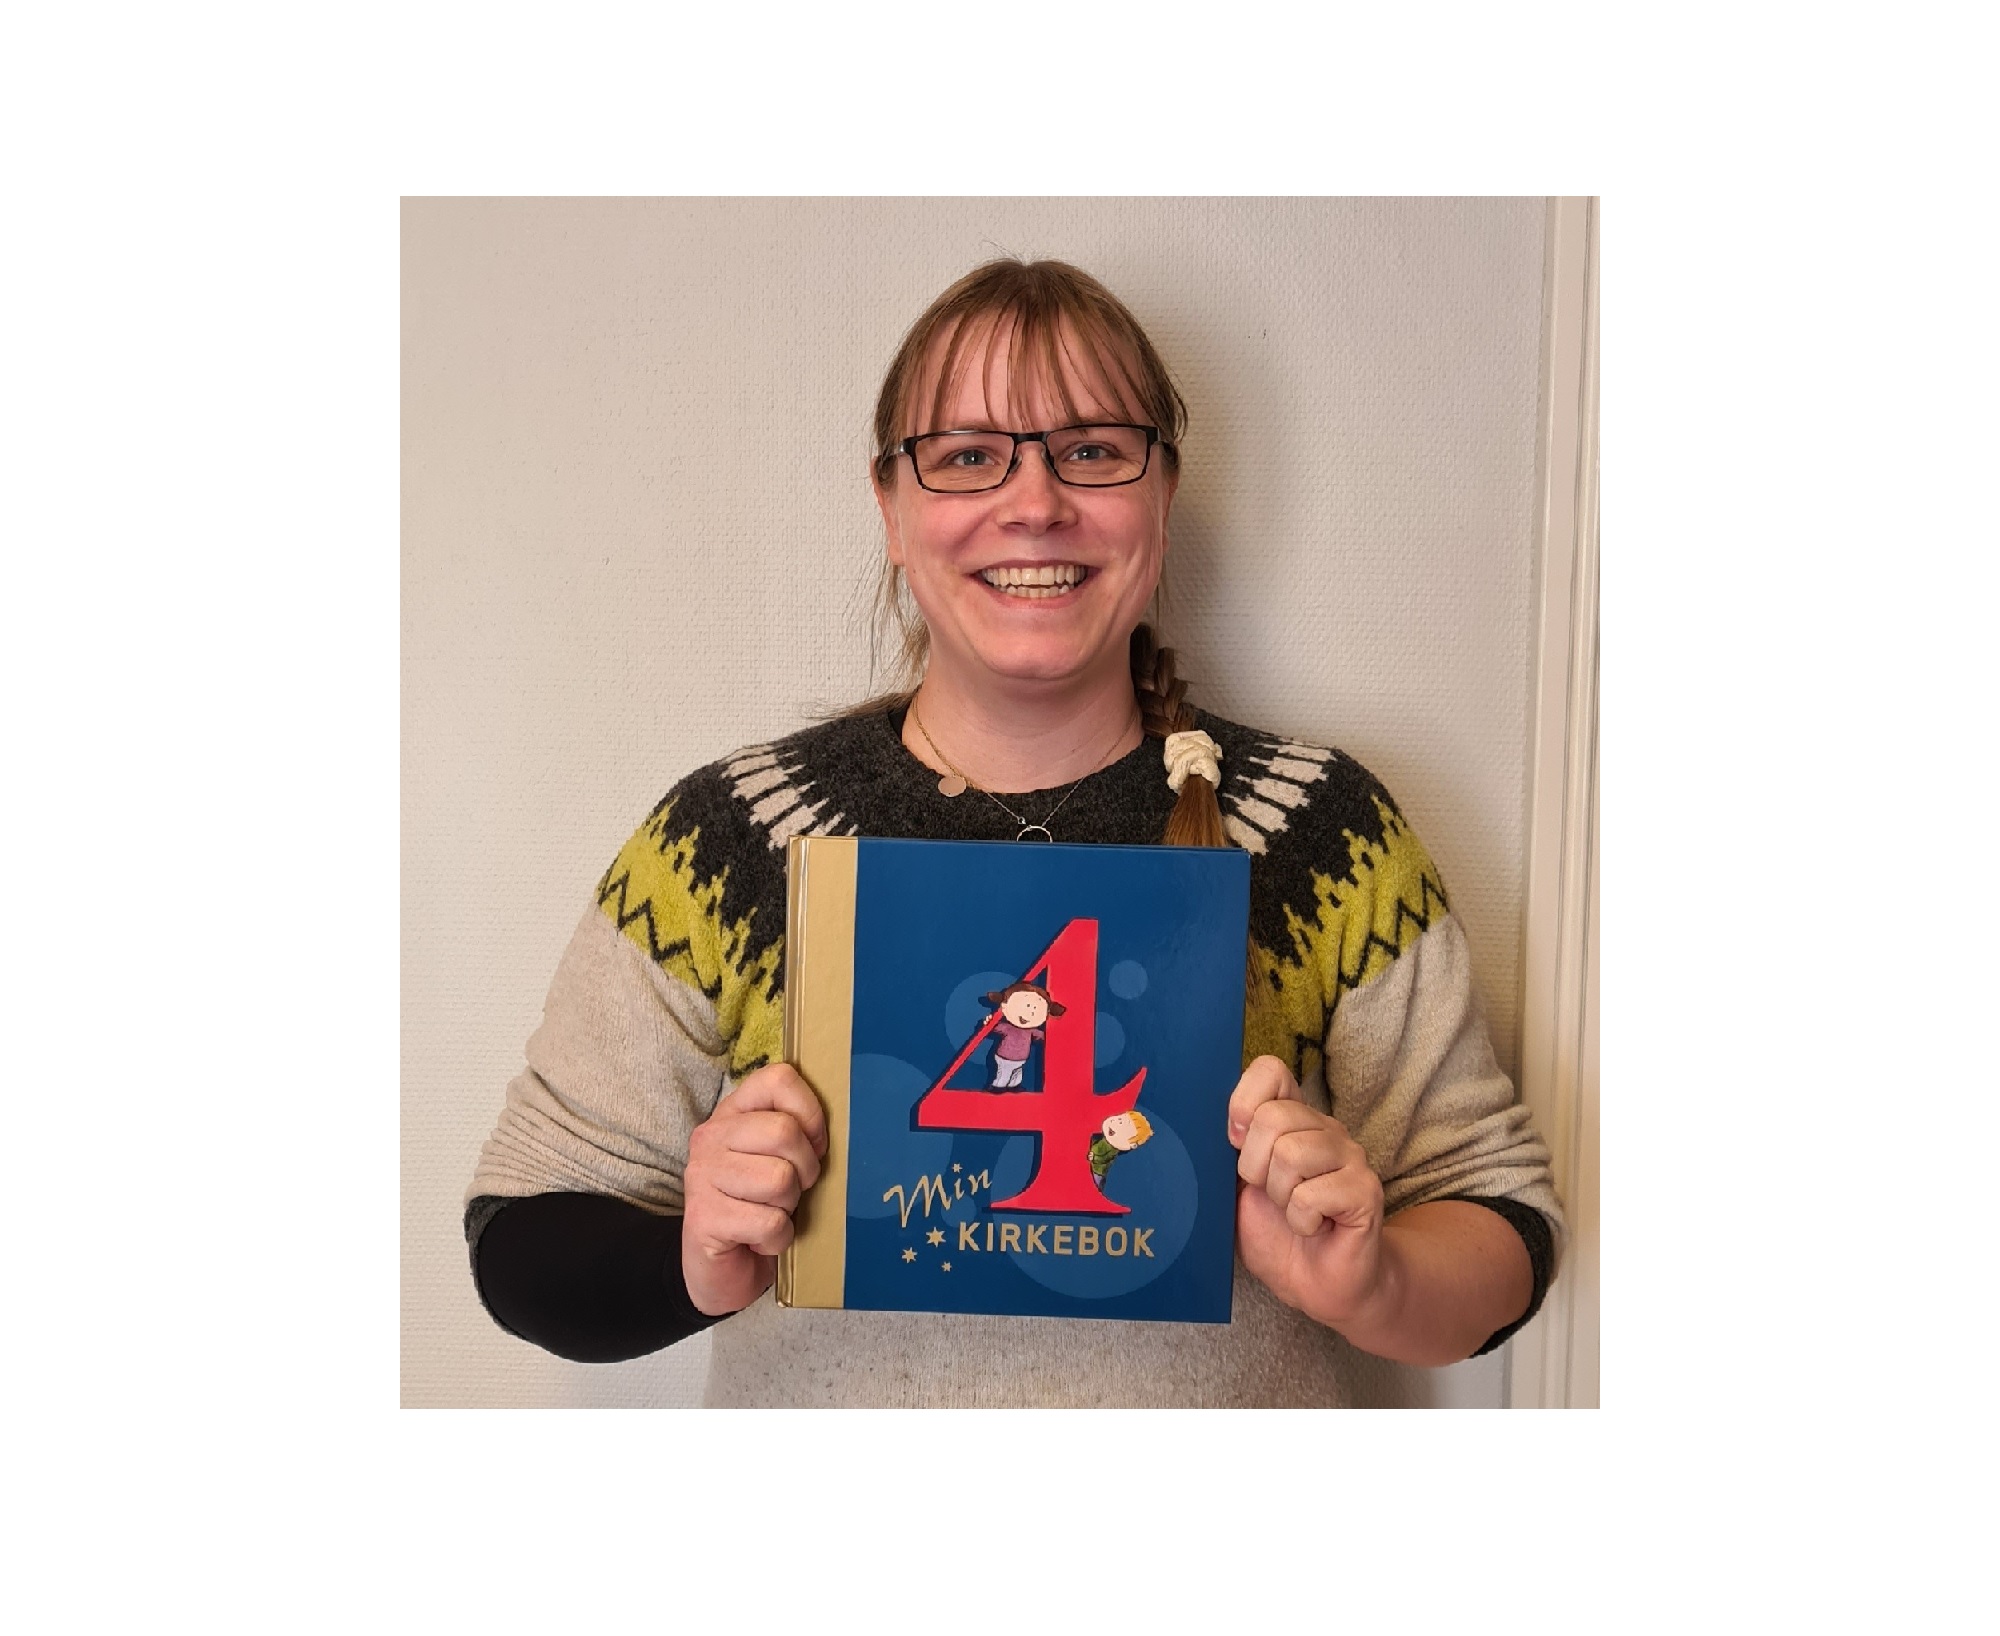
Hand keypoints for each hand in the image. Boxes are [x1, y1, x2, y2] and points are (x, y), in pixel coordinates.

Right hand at [682, 1063, 827, 1315]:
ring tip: (770, 1213)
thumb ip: (801, 1135)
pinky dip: (777, 1238)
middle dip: (805, 1170)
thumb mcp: (783, 1162)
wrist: (721, 1271)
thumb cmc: (762, 1208)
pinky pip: (770, 1222)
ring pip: (780, 1179)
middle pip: (785, 1132)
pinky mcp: (703, 1217)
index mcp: (734, 1113)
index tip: (816, 1146)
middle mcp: (711, 1136)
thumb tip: (852, 1124)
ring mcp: (701, 1175)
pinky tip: (759, 1239)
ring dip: (788, 1207)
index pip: (779, 1079)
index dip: (811, 1114)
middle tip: (792, 1191)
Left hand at [1228, 1055, 1391, 1330]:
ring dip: (1279, 1196)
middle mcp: (1325, 1128)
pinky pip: (1311, 1195)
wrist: (1314, 1284)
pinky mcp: (1366, 1191)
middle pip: (1273, 1117)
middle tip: (1270, 1194)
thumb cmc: (1274, 1234)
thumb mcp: (1235, 1187)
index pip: (1270, 1070)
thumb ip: (1225, 1151)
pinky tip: (1313, 1228)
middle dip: (1255, 1167)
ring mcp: (1351, 1157)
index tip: (1235, 1142)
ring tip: (1292, 1211)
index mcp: (1293, 1118)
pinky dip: (1301, 1220)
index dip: (1243, 1102)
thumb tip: (1195, 1121)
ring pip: (1292, 1154)